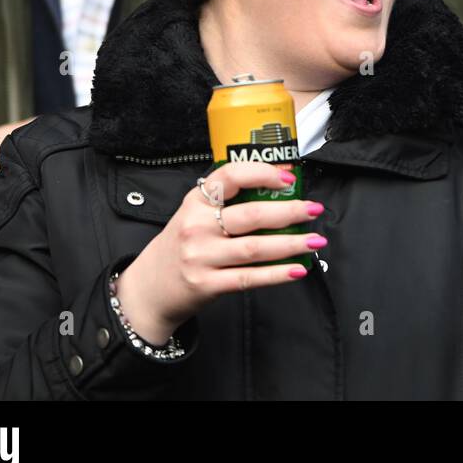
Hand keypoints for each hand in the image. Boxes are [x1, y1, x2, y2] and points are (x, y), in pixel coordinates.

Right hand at [114, 162, 326, 343]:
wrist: (147, 289)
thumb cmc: (180, 246)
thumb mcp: (194, 215)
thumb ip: (226, 202)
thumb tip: (278, 187)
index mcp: (195, 202)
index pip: (230, 177)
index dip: (262, 173)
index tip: (288, 177)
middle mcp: (196, 227)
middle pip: (251, 215)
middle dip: (289, 211)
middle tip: (313, 209)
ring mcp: (201, 257)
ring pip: (255, 248)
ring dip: (291, 243)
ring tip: (315, 240)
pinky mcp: (206, 284)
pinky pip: (249, 278)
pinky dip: (277, 274)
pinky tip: (297, 268)